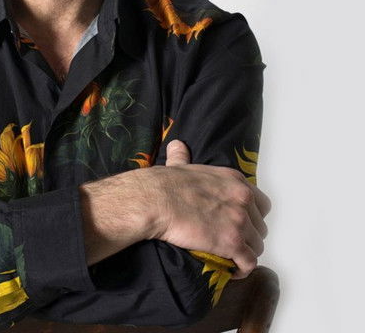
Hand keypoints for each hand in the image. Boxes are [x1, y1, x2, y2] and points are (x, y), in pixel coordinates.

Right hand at [139, 139, 270, 278]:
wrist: (155, 200)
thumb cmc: (165, 184)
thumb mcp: (180, 165)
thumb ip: (183, 156)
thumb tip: (176, 145)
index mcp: (234, 181)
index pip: (261, 204)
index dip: (251, 216)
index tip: (238, 223)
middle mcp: (242, 199)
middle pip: (260, 227)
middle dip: (248, 237)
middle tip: (230, 242)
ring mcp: (239, 221)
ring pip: (257, 247)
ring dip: (244, 254)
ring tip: (229, 258)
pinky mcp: (232, 243)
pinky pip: (249, 263)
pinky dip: (242, 269)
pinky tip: (232, 270)